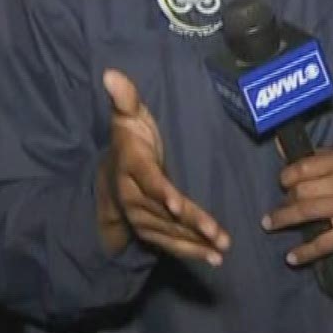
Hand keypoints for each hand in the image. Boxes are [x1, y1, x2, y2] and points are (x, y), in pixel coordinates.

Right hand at [97, 68, 230, 265]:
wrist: (111, 174)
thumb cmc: (129, 140)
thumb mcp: (127, 116)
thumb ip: (125, 98)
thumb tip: (111, 74)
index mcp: (133, 167)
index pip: (149, 181)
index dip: (163, 193)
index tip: (178, 205)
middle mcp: (135, 197)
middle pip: (165, 212)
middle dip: (191, 224)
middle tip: (217, 234)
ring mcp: (142, 217)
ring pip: (170, 232)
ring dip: (195, 242)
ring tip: (222, 248)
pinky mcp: (151, 230)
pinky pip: (171, 243)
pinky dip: (191, 251)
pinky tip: (214, 258)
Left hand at [261, 148, 332, 267]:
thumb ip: (313, 157)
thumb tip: (279, 145)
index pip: (304, 167)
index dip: (287, 176)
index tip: (283, 184)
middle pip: (303, 190)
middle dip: (287, 200)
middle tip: (281, 207)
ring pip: (307, 212)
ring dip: (283, 220)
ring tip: (270, 224)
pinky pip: (322, 242)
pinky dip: (304, 252)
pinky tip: (291, 257)